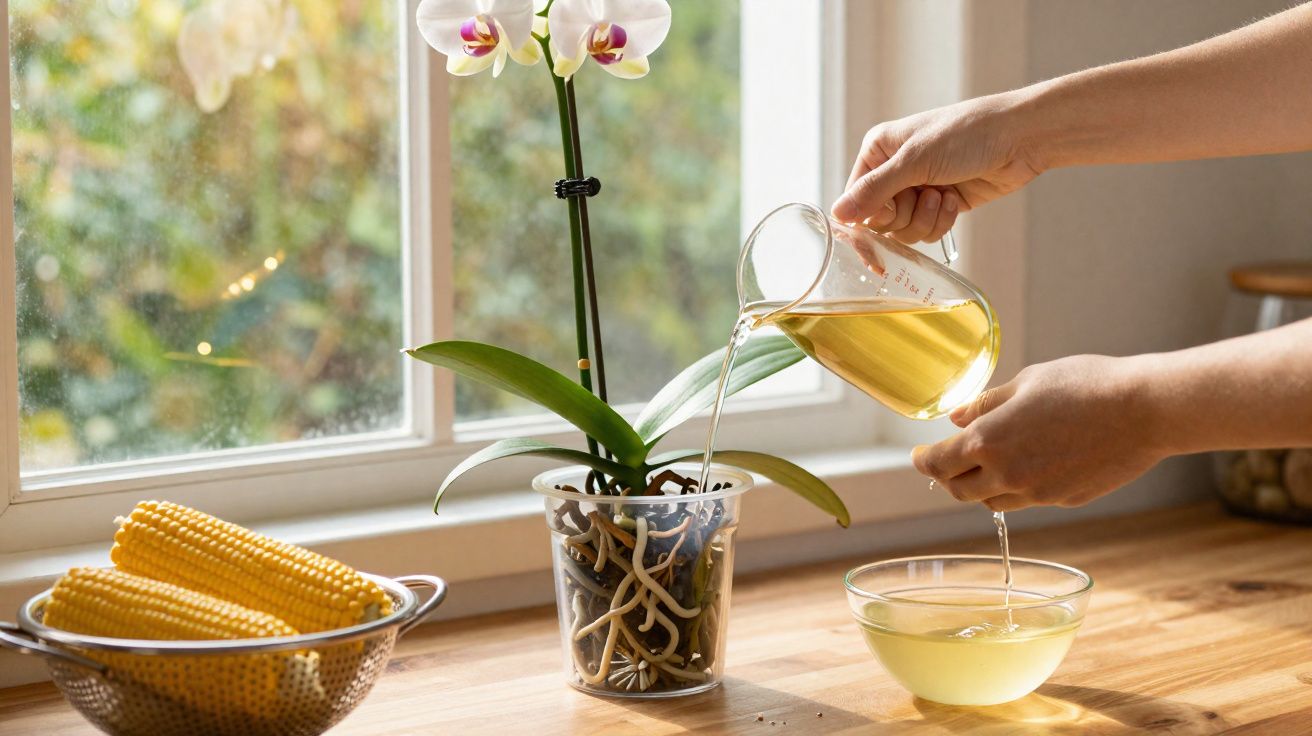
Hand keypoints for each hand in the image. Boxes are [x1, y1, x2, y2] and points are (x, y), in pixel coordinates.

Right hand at [832, 92, 1043, 243]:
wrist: (1019, 138)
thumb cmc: (967, 134)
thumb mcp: (915, 160)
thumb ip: (874, 190)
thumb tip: (838, 214)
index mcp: (878, 152)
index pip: (855, 199)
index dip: (871, 214)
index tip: (891, 214)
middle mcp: (893, 171)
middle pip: (879, 221)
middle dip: (904, 216)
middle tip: (924, 194)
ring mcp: (918, 189)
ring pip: (903, 230)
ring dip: (925, 219)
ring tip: (944, 195)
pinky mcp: (940, 205)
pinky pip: (926, 231)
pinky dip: (941, 221)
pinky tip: (955, 198)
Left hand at [911, 355, 1165, 510]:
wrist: (1144, 410)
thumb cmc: (1084, 384)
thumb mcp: (1026, 383)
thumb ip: (986, 404)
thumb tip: (957, 418)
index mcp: (988, 441)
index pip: (938, 464)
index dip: (922, 461)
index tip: (919, 456)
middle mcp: (1007, 474)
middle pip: (959, 491)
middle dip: (948, 477)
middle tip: (947, 462)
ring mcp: (1037, 493)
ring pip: (992, 502)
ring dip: (982, 487)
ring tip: (988, 464)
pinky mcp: (1064, 500)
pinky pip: (1027, 500)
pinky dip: (1017, 488)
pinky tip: (1029, 465)